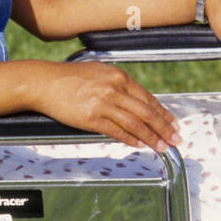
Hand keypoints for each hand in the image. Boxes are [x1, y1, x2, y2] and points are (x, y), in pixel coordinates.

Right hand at [32, 61, 181, 151]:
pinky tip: (139, 145)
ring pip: (135, 123)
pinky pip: (116, 131)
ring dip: (151, 137)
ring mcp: (103, 103)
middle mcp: (114, 89)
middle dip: (164, 128)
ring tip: (162, 147)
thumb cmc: (68, 78)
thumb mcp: (98, 73)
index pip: (148, 98)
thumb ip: (117, 85)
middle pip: (146, 112)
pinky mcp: (91, 118)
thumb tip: (134, 101)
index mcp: (119, 77)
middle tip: (175, 139)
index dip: (163, 113)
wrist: (44, 82)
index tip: (172, 124)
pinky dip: (130, 139)